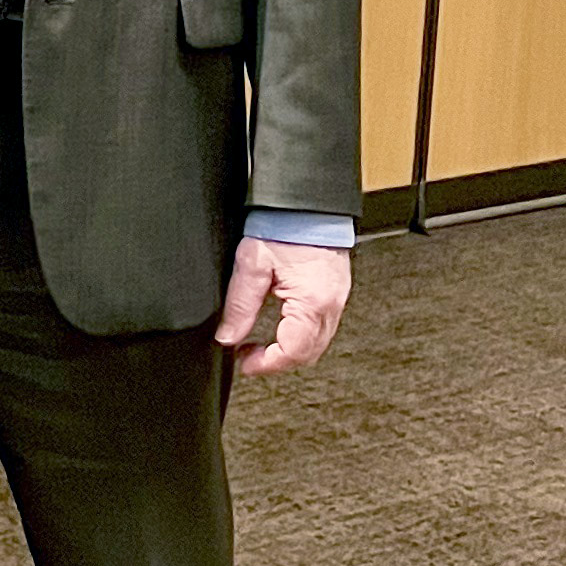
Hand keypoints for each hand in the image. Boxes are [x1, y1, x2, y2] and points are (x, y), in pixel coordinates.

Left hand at [215, 238, 351, 378]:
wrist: (306, 201)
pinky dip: (299, 335)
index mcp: (313, 301)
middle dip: (277, 361)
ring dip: (288, 349)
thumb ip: (239, 306)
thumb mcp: (251, 265)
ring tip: (259, 342)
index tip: (244, 364)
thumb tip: (228, 337)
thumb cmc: (284, 224)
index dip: (265, 365)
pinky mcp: (335, 290)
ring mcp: (337, 298)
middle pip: (308, 353)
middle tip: (247, 355)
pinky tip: (279, 325)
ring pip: (316, 343)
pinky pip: (321, 326)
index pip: (292, 352)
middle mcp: (331, 304)